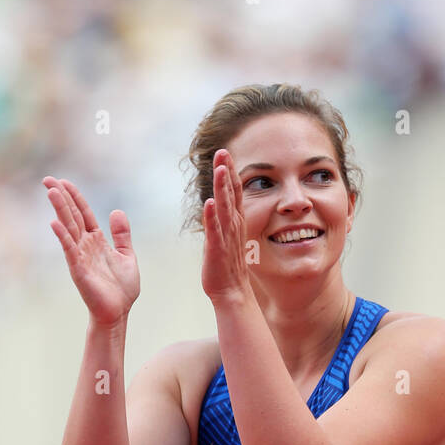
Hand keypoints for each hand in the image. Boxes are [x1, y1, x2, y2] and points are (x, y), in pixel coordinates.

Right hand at [44, 177, 139, 326]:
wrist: (119, 312)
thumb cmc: (122, 289)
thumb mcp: (127, 256)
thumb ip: (122, 235)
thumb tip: (117, 211)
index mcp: (97, 240)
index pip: (84, 213)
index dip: (75, 197)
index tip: (64, 181)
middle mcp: (85, 246)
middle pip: (72, 216)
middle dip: (61, 197)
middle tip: (47, 179)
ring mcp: (80, 256)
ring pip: (69, 228)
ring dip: (60, 210)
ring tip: (51, 192)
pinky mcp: (78, 270)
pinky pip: (69, 250)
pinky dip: (63, 236)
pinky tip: (55, 223)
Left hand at [201, 150, 251, 303]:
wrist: (231, 292)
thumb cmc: (226, 265)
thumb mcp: (225, 237)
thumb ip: (222, 219)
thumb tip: (217, 204)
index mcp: (234, 222)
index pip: (234, 192)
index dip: (230, 172)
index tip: (224, 153)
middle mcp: (233, 226)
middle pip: (231, 194)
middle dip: (226, 172)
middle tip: (223, 152)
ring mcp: (226, 237)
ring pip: (224, 208)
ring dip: (222, 188)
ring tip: (220, 170)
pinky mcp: (217, 249)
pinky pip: (214, 231)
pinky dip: (212, 217)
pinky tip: (209, 203)